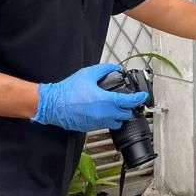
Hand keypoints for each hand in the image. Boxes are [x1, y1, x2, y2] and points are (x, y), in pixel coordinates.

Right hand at [31, 63, 149, 131]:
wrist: (53, 104)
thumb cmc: (68, 91)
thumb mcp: (88, 74)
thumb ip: (104, 69)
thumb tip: (115, 68)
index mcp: (105, 101)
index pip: (129, 102)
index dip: (139, 98)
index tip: (142, 96)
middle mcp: (104, 114)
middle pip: (126, 114)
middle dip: (128, 107)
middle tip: (127, 100)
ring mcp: (97, 122)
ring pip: (117, 122)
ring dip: (119, 115)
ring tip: (116, 107)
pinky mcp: (91, 127)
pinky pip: (105, 125)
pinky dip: (108, 119)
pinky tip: (103, 111)